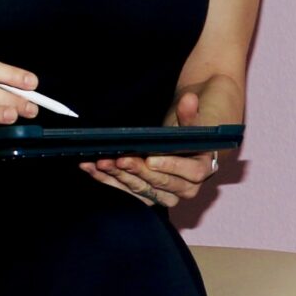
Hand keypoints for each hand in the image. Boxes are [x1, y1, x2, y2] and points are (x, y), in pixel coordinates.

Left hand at [81, 88, 219, 207]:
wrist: (185, 145)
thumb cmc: (190, 131)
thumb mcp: (193, 120)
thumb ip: (190, 113)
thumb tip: (189, 99)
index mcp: (202, 171)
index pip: (189, 172)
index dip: (169, 165)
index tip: (150, 158)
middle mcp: (186, 189)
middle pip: (160, 183)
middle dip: (137, 171)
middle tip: (119, 159)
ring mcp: (165, 195)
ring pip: (141, 190)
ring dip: (118, 177)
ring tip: (100, 162)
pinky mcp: (147, 196)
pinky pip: (127, 191)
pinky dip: (108, 180)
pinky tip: (92, 168)